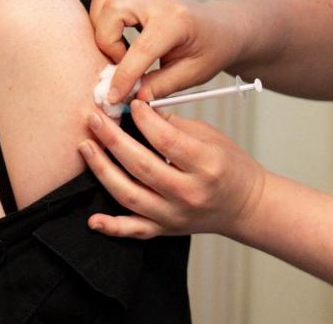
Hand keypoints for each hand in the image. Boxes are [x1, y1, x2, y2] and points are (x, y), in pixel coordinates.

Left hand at [79, 101, 266, 238]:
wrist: (246, 206)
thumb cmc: (230, 166)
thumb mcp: (210, 137)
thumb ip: (174, 124)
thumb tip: (140, 106)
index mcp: (207, 165)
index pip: (167, 140)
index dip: (144, 119)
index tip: (131, 102)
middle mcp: (189, 193)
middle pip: (142, 165)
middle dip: (112, 139)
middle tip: (94, 119)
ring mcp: (175, 215)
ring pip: (130, 195)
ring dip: (103, 170)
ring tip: (86, 146)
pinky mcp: (166, 229)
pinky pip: (134, 230)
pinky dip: (112, 227)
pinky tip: (92, 219)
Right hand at [89, 0, 236, 103]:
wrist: (221, 28)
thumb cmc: (211, 49)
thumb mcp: (192, 74)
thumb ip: (160, 86)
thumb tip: (132, 96)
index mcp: (176, 20)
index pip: (140, 49)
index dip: (123, 77)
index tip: (114, 96)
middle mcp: (157, 0)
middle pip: (112, 11)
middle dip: (108, 43)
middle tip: (122, 64)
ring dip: (102, 28)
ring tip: (120, 50)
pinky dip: (103, 19)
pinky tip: (119, 38)